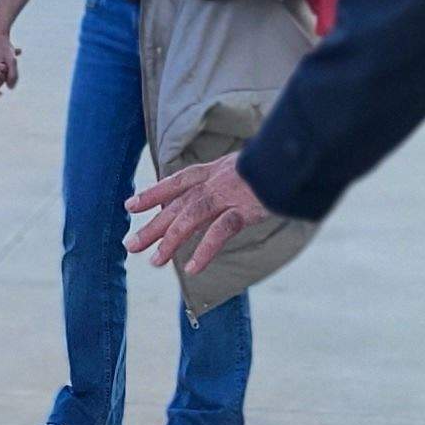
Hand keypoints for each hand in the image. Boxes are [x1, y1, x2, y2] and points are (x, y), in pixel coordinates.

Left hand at [124, 156, 276, 274]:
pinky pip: (219, 232)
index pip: (176, 181)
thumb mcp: (245, 168)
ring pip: (190, 218)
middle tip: (130, 245)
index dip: (152, 193)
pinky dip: (204, 250)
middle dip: (152, 225)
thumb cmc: (274, 165)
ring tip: (154, 261)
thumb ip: (229, 183)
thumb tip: (217, 204)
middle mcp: (214, 181)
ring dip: (170, 240)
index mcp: (213, 170)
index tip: (130, 205)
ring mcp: (228, 195)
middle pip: (176, 205)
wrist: (294, 156)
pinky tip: (191, 268)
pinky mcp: (244, 209)